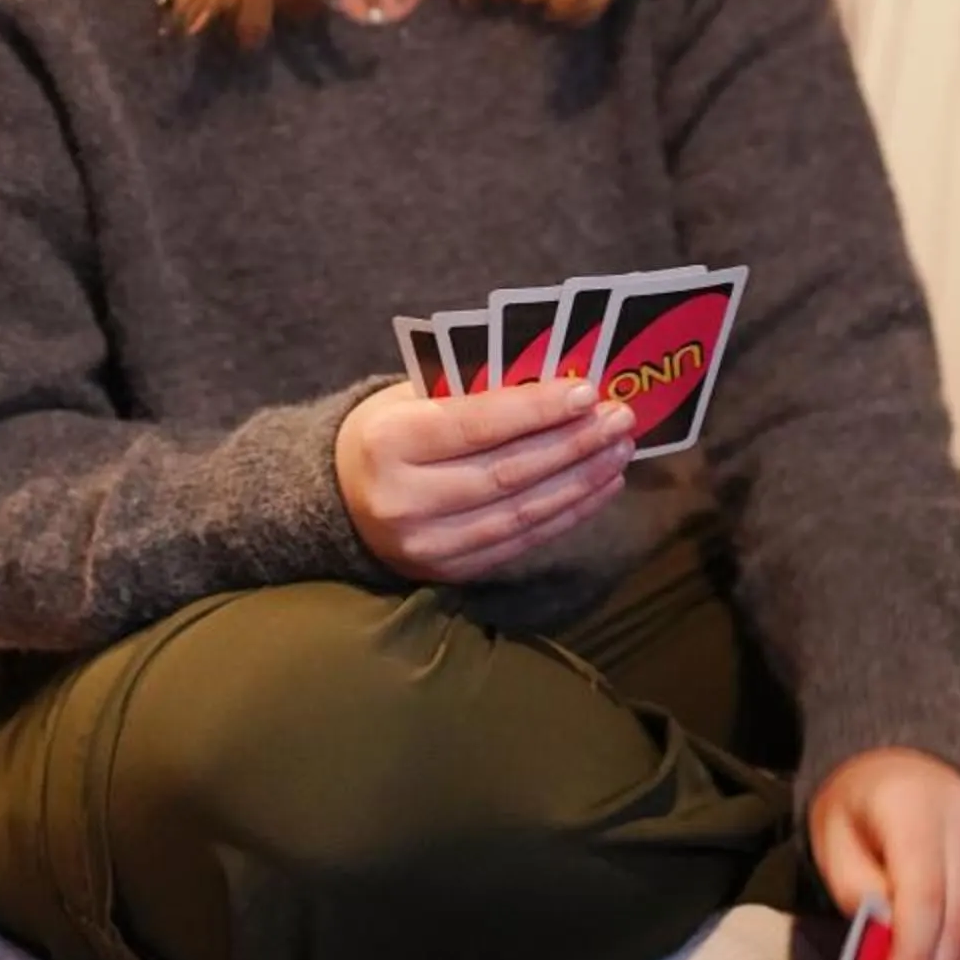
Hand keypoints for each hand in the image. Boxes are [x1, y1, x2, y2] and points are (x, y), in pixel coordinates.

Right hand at [335, 376, 636, 582]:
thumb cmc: (390, 430)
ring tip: (619, 451)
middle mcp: (405, 499)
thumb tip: (557, 387)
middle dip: (573, 444)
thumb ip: (473, 393)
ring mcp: (427, 545)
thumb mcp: (413, 397)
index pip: (475, 426)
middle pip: (506, 472)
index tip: (587, 392)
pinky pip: (520, 542)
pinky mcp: (448, 572)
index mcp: (390, 441)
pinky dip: (566, 514)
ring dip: (580, 481)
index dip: (535, 410)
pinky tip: (599, 487)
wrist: (339, 497)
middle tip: (620, 419)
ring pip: (520, 512)